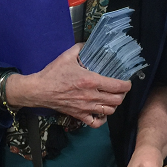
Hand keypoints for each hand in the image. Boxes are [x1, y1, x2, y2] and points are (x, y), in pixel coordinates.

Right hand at [4, 44, 130, 127]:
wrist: (39, 90)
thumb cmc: (53, 73)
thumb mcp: (67, 56)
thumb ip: (81, 48)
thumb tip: (90, 44)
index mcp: (91, 81)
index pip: (118, 86)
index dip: (127, 84)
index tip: (127, 81)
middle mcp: (91, 96)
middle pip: (117, 100)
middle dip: (122, 94)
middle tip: (120, 89)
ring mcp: (86, 108)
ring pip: (109, 111)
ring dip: (114, 105)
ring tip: (112, 98)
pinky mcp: (79, 115)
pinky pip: (96, 123)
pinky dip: (102, 119)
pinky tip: (102, 112)